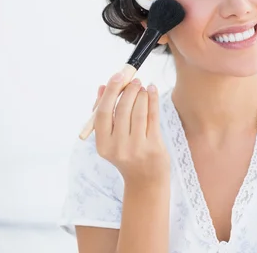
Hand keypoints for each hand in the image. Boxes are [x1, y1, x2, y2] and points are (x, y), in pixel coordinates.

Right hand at [92, 72, 169, 186]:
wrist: (146, 180)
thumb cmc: (127, 154)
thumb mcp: (111, 140)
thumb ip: (104, 114)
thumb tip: (102, 87)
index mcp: (103, 145)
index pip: (102, 113)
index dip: (110, 93)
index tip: (117, 76)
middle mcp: (118, 147)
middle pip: (122, 110)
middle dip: (129, 91)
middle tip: (134, 80)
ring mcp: (136, 148)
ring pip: (139, 112)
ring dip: (141, 95)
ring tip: (143, 86)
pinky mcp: (154, 146)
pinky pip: (153, 117)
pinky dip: (153, 100)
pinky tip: (152, 90)